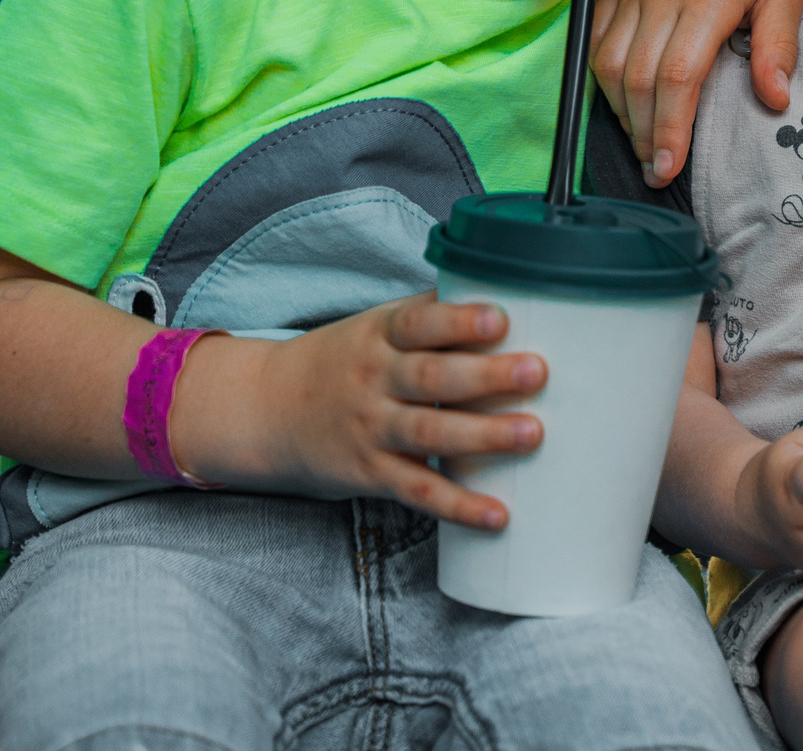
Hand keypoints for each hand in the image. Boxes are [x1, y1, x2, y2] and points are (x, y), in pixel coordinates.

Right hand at [171, 293, 547, 528]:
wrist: (266, 410)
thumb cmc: (344, 360)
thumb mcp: (376, 326)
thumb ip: (432, 314)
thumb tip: (506, 287)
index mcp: (380, 335)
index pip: (419, 323)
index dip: (458, 321)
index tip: (500, 319)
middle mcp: (374, 380)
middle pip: (431, 378)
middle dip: (486, 376)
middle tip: (536, 372)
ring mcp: (371, 429)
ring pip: (429, 434)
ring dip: (483, 436)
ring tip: (531, 433)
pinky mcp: (370, 474)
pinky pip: (418, 491)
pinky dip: (458, 505)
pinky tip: (498, 515)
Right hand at [591, 0, 801, 182]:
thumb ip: (780, 45)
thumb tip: (774, 100)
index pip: (676, 76)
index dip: (668, 126)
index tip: (670, 166)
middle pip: (638, 78)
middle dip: (644, 133)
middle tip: (657, 170)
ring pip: (608, 61)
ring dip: (620, 110)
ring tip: (643, 142)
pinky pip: (593, 34)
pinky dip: (601, 74)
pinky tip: (620, 100)